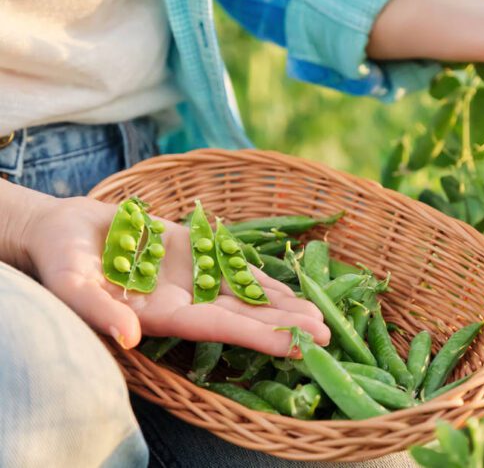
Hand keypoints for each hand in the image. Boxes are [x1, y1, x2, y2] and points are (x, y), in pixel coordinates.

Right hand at [24, 196, 329, 354]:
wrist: (65, 232)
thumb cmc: (61, 262)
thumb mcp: (72, 286)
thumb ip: (100, 311)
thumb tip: (130, 337)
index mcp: (162, 315)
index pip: (218, 330)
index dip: (258, 337)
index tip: (297, 347)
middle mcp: (186, 302)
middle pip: (244, 317)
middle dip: (284, 327)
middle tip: (328, 336)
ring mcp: (195, 279)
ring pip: (247, 295)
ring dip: (283, 307)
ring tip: (322, 317)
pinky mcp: (197, 253)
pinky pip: (237, 268)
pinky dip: (265, 279)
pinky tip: (294, 289)